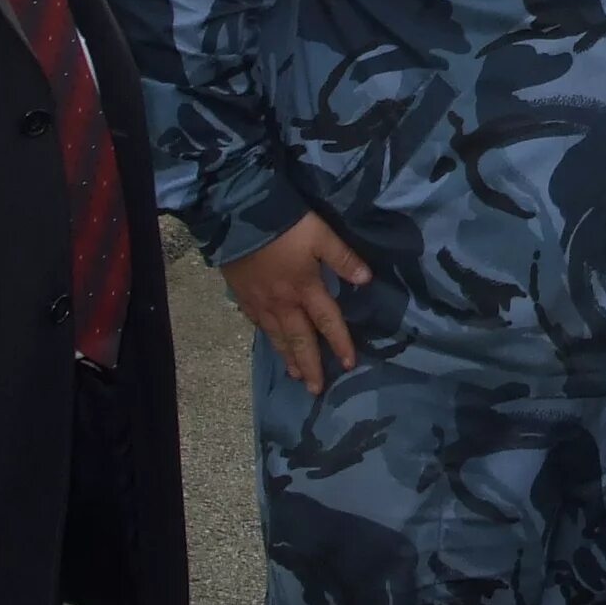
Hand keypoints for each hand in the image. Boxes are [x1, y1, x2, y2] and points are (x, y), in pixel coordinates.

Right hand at [222, 212, 372, 391]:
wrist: (238, 216)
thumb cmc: (285, 224)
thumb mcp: (321, 234)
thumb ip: (343, 258)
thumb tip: (367, 280)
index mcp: (306, 288)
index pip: (328, 322)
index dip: (339, 343)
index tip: (348, 365)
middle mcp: (283, 303)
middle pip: (299, 339)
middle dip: (309, 365)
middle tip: (315, 389)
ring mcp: (260, 302)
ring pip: (277, 337)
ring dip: (287, 357)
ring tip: (295, 375)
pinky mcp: (243, 296)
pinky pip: (257, 324)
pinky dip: (267, 338)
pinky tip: (270, 343)